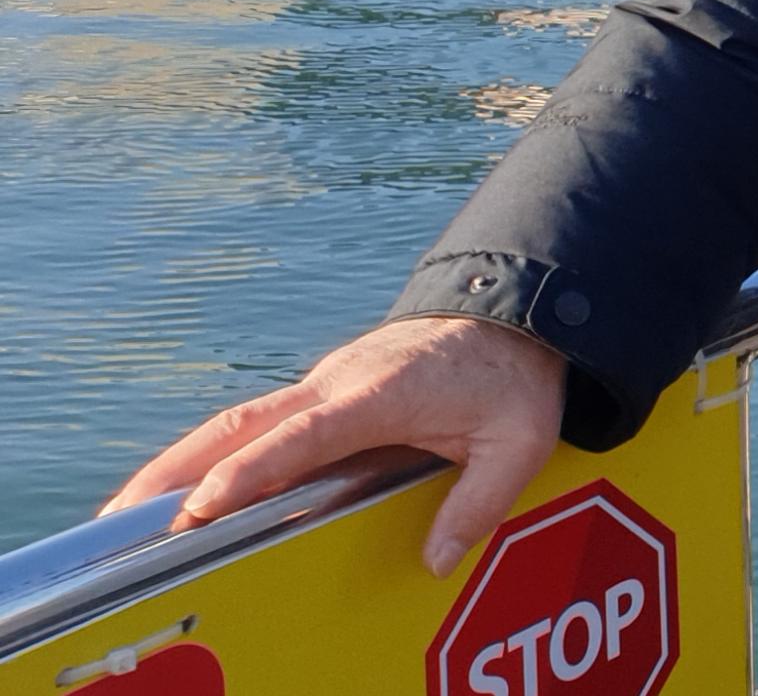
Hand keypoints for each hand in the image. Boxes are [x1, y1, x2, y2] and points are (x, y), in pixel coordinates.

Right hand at [106, 315, 565, 574]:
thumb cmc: (515, 376)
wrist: (517, 308)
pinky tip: (185, 487)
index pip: (302, 436)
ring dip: (183, 461)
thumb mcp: (521, 440)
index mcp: (380, 393)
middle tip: (123, 519)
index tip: (201, 506)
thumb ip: (480, 501)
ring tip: (129, 511)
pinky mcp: (324, 387)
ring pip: (239, 421)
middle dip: (180, 471)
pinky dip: (215, 450)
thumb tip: (435, 561)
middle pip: (242, 426)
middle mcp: (338, 382)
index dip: (249, 472)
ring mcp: (325, 380)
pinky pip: (258, 420)